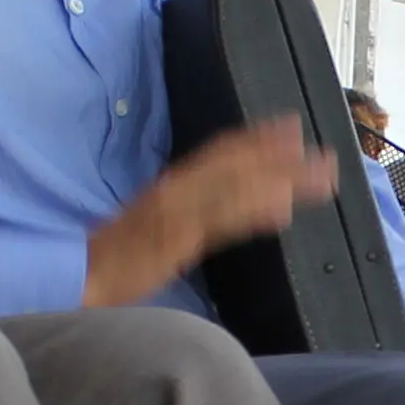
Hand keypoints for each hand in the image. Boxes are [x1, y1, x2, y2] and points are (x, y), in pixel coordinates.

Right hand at [86, 118, 332, 305]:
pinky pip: (220, 219)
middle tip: (327, 154)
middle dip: (284, 157)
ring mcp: (177, 210)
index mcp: (172, 188)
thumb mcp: (154, 230)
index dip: (259, 141)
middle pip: (238, 163)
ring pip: (238, 185)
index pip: (221, 154)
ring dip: (284, 178)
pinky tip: (283, 207)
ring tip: (322, 177)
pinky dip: (253, 209)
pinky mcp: (176, 236)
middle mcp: (177, 190)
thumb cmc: (111, 259)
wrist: (77, 275)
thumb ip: (189, 219)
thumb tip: (224, 215)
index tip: (292, 129)